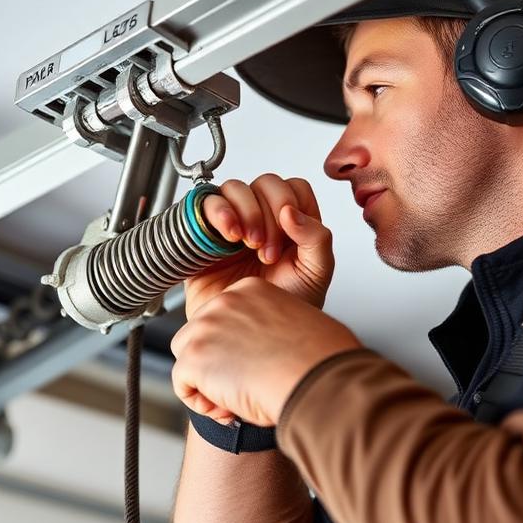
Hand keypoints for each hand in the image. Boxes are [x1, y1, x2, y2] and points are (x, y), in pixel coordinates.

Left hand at [171, 277, 361, 426]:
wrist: (317, 381)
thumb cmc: (318, 363)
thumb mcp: (296, 328)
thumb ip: (269, 329)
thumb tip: (262, 349)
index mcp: (250, 290)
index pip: (223, 318)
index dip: (233, 349)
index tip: (256, 367)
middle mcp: (224, 301)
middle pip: (199, 335)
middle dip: (215, 364)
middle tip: (244, 388)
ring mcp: (205, 327)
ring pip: (187, 358)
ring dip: (205, 383)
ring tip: (235, 401)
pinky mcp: (194, 356)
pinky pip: (182, 383)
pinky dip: (200, 403)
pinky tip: (228, 411)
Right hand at [185, 174, 333, 320]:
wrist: (248, 339)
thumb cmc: (281, 311)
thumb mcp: (315, 274)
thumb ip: (317, 239)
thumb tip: (292, 211)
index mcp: (292, 225)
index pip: (294, 188)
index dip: (291, 204)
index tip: (288, 237)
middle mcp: (262, 219)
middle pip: (264, 183)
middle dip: (268, 213)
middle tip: (266, 252)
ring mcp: (232, 225)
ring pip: (234, 188)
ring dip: (244, 210)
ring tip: (245, 242)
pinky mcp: (205, 235)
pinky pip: (205, 205)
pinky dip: (218, 211)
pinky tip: (227, 235)